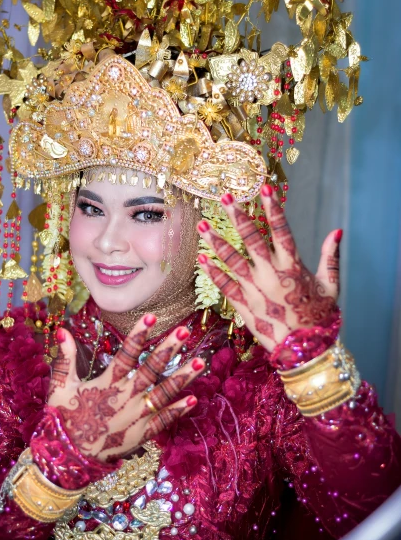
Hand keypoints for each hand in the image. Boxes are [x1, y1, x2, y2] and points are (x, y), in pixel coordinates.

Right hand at [47, 315, 203, 462]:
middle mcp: (124, 399)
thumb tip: (62, 330)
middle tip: (184, 331)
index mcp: (106, 385)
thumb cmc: (63, 419)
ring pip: (163, 394)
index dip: (138, 335)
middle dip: (168, 349)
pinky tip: (193, 399)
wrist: (68, 458)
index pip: (126, 355)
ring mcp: (135, 417)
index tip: (151, 316)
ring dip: (182, 378)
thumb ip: (65, 358)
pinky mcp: (141, 435)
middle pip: (150, 370)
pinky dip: (177, 411)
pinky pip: (162, 422)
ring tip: (201, 362)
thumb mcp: (60, 387)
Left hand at [196, 184, 341, 351]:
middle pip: (251, 239)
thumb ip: (331, 257)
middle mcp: (271, 275)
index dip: (273, 208)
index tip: (265, 188)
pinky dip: (213, 272)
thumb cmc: (320, 317)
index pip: (281, 230)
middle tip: (226, 197)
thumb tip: (337, 231)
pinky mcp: (243, 305)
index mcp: (293, 267)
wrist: (305, 351)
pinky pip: (225, 286)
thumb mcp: (330, 286)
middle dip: (238, 216)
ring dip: (216, 242)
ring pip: (232, 260)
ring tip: (202, 225)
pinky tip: (201, 258)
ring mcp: (255, 290)